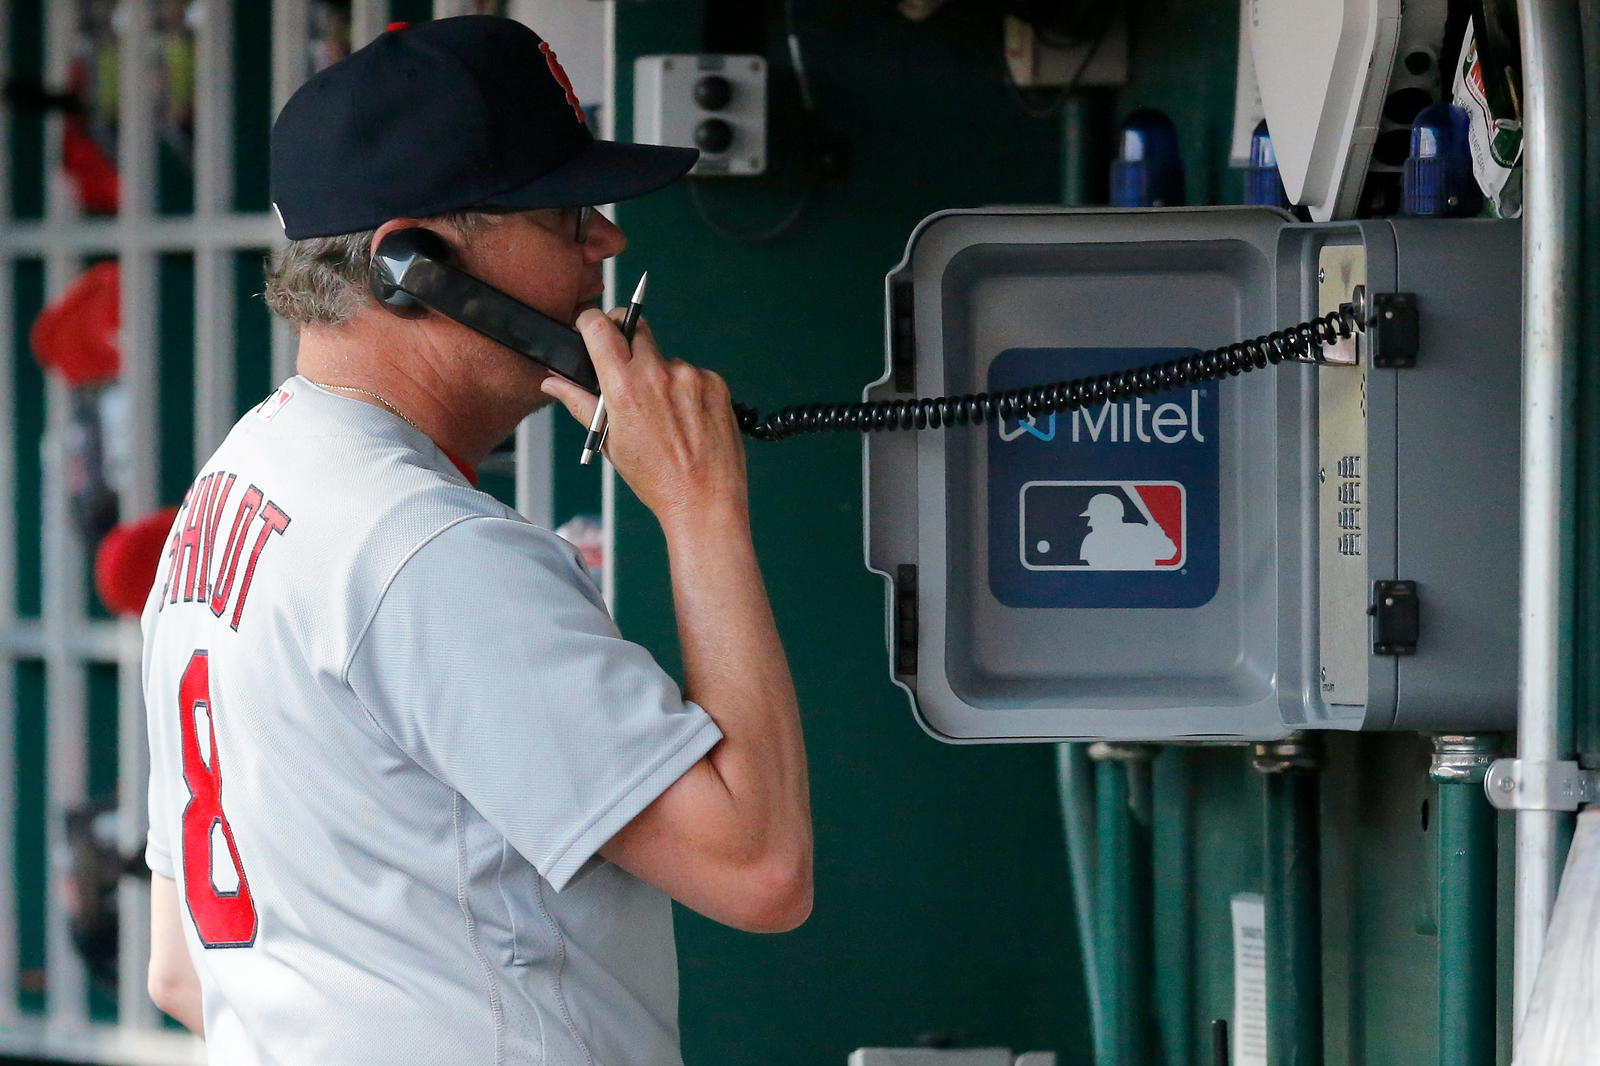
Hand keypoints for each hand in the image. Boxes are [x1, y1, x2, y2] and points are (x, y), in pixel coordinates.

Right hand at [542, 308, 747, 528]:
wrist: (704, 501)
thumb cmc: (655, 478)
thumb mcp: (609, 441)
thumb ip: (580, 404)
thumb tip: (552, 382)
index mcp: (624, 387)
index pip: (600, 327)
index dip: (591, 322)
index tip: (591, 328)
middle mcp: (658, 373)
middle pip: (635, 328)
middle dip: (625, 340)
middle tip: (625, 366)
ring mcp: (690, 376)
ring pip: (664, 358)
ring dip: (658, 375)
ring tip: (663, 415)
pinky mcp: (715, 382)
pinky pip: (692, 374)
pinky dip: (685, 389)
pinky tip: (686, 419)